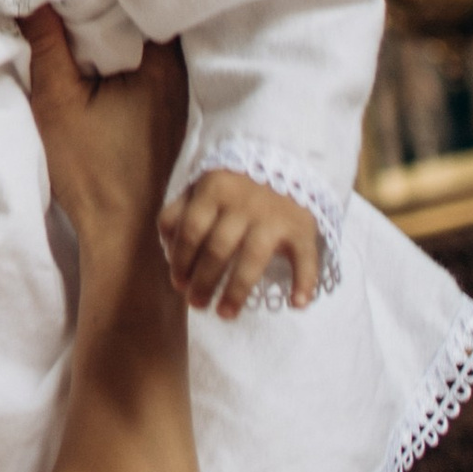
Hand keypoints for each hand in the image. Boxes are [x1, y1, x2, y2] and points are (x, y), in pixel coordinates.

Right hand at [23, 13, 186, 251]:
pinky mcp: (168, 112)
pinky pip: (145, 64)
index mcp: (163, 62)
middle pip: (143, 13)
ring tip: (75, 11)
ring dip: (114, 27)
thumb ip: (45, 43)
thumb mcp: (58, 102)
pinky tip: (95, 56)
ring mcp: (178, 93)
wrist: (124, 236)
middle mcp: (180, 71)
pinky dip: (122, 54)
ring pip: (144, 39)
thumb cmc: (95, 173)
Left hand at [159, 171, 321, 317]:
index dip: (181, 261)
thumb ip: (179, 212)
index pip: (191, 230)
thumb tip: (168, 250)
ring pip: (252, 259)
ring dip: (236, 291)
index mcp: (214, 190)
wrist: (285, 158)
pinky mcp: (301, 228)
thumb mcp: (202, 187)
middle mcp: (244, 203)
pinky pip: (304, 258)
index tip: (178, 285)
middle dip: (203, 281)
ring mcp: (273, 217)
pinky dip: (304, 282)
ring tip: (224, 313)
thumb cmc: (235, 185)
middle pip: (218, 249)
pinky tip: (296, 304)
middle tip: (196, 304)